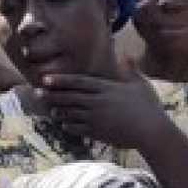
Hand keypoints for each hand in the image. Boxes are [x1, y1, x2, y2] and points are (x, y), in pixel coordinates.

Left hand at [36, 59, 170, 149]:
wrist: (151, 131)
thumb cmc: (148, 106)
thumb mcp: (140, 84)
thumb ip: (130, 70)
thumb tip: (125, 55)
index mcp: (107, 88)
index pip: (78, 82)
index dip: (61, 80)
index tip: (45, 79)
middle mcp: (98, 102)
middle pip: (70, 97)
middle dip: (52, 95)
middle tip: (37, 93)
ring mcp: (96, 118)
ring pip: (71, 113)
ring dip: (59, 110)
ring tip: (50, 109)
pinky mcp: (98, 132)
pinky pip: (77, 128)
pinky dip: (69, 126)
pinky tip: (64, 124)